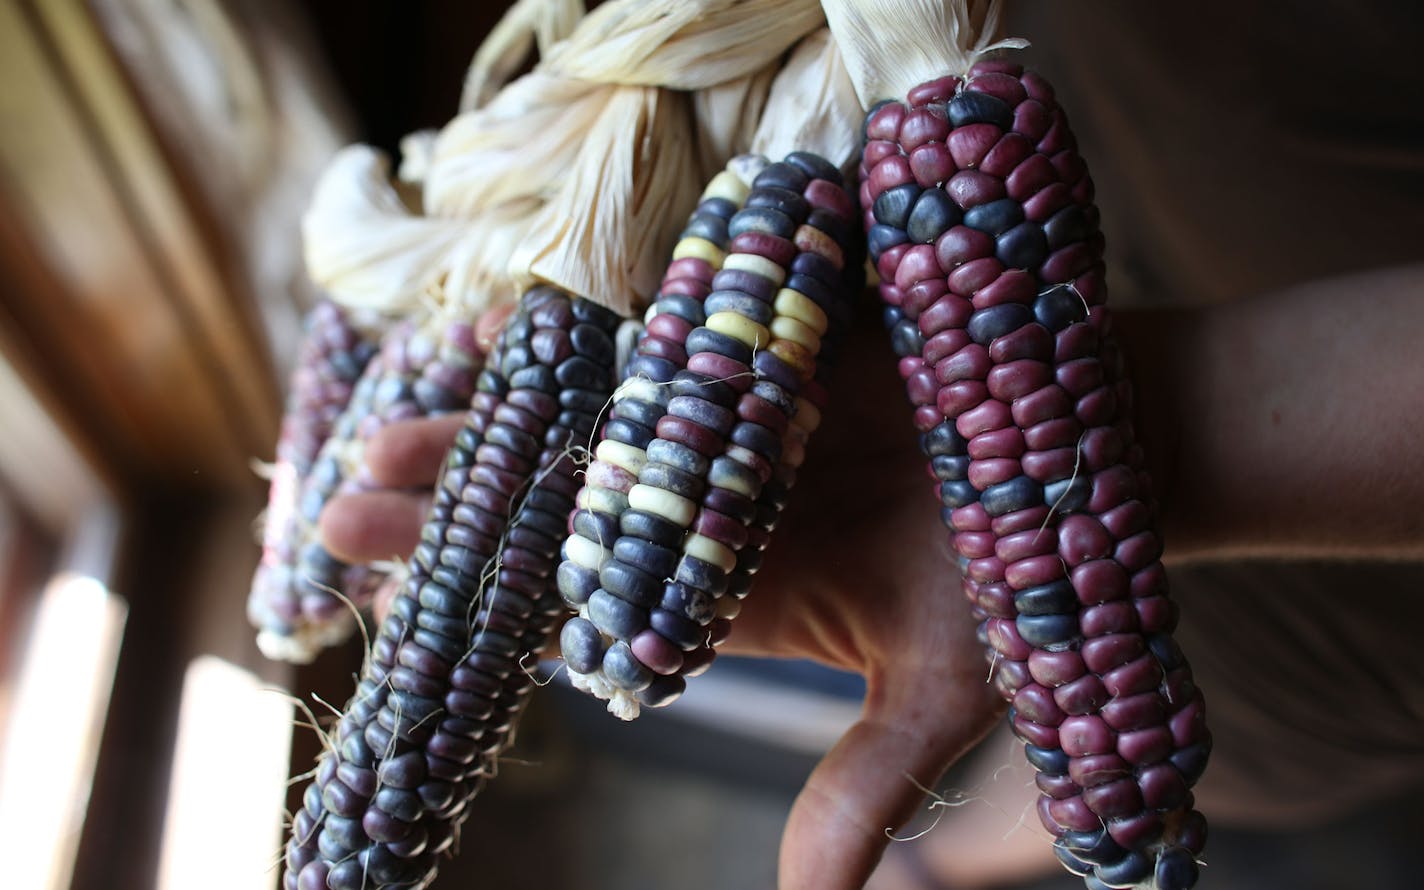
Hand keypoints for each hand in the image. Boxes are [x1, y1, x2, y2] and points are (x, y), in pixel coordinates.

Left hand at [320, 298, 1005, 889]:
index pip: (585, 605)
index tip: (392, 609)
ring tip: (389, 430)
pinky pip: (658, 337)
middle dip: (454, 513)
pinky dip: (583, 338)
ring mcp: (732, 423)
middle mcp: (710, 511)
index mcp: (728, 595)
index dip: (491, 607)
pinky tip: (501, 338)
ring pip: (587, 426)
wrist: (1092, 453)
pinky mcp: (764, 340)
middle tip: (339, 508)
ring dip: (490, 429)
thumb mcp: (940, 695)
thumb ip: (862, 790)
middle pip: (561, 513)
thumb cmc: (1018, 576)